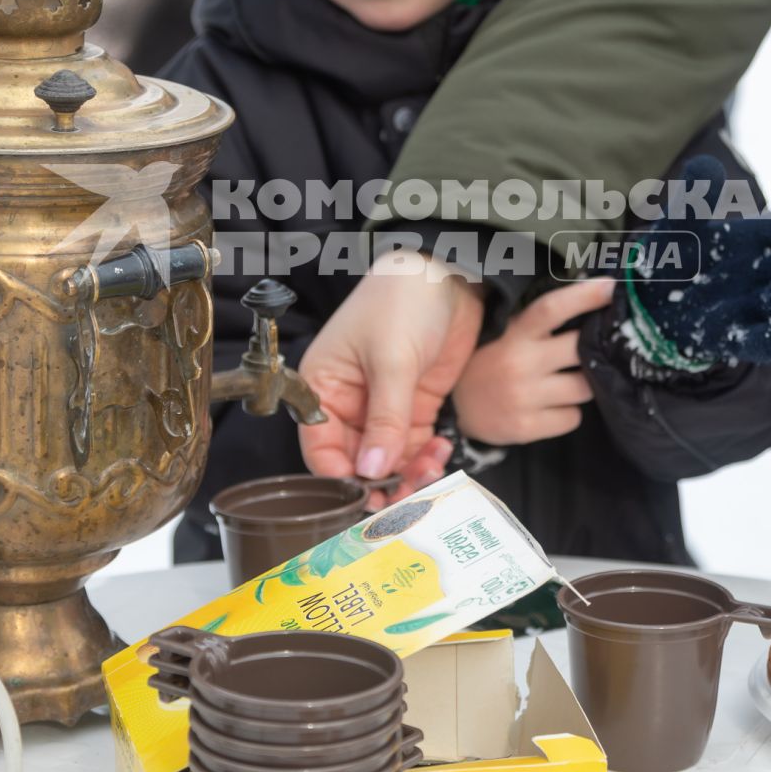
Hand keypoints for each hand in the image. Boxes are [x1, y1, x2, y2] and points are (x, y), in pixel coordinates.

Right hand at [298, 251, 483, 506]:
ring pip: (387, 461)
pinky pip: (413, 447)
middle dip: (382, 484)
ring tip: (432, 473)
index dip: (344, 479)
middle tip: (409, 497)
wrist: (449, 273)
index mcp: (322, 388)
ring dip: (409, 474)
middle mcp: (347, 403)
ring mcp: (382, 407)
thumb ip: (385, 419)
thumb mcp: (392, 360)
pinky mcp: (413, 406)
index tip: (372, 498)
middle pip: (356, 463)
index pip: (322, 450)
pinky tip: (441, 453)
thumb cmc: (403, 301)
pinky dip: (427, 458)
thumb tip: (371, 472)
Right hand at [452, 279, 614, 444]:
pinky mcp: (526, 427)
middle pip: (580, 350)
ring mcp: (523, 397)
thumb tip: (587, 300)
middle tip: (589, 351)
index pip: (552, 309)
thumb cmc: (488, 362)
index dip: (584, 296)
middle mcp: (519, 363)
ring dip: (583, 385)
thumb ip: (536, 322)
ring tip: (566, 383)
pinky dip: (568, 413)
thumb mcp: (504, 334)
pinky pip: (572, 418)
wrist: (453, 410)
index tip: (610, 287)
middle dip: (593, 350)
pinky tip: (551, 408)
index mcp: (514, 334)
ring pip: (584, 388)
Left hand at [626, 158, 770, 371]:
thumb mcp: (681, 220)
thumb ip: (694, 195)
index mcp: (761, 238)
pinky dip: (767, 341)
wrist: (650, 300)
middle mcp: (768, 272)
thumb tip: (704, 166)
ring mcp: (754, 307)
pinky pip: (759, 343)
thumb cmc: (679, 250)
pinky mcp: (735, 338)